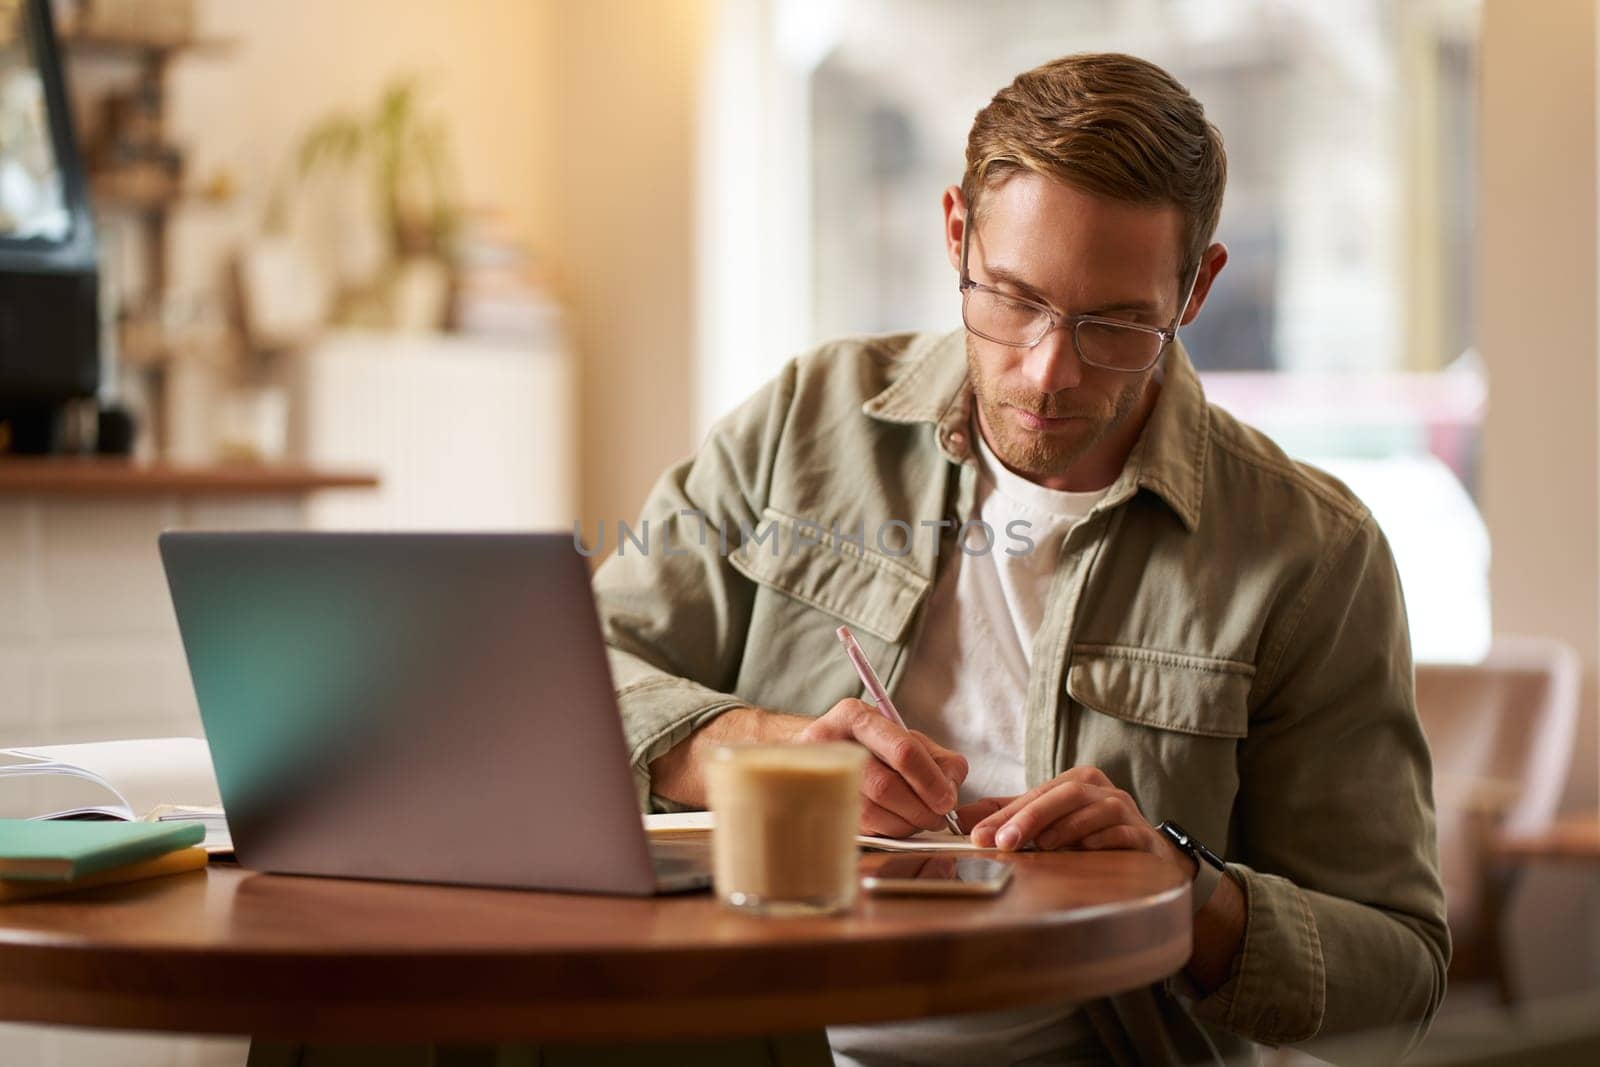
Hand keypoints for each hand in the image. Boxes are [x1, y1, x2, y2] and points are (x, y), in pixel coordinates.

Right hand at [791, 698, 967, 836]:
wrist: (813, 754)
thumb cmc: (868, 745)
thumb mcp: (904, 737)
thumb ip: (938, 759)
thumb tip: (950, 790)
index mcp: (855, 716)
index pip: (903, 750)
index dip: (930, 780)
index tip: (947, 801)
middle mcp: (830, 742)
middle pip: (885, 786)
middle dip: (919, 808)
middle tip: (938, 817)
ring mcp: (819, 775)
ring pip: (872, 812)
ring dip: (905, 824)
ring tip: (918, 819)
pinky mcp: (818, 804)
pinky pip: (861, 827)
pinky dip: (887, 830)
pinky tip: (895, 822)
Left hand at [957, 766, 1194, 878]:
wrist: (1148, 857)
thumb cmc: (1091, 837)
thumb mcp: (1048, 823)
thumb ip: (1009, 817)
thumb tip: (962, 817)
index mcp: (1078, 782)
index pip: (1037, 793)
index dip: (1006, 814)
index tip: (979, 835)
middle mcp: (1103, 791)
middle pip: (1065, 795)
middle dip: (1030, 817)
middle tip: (1003, 841)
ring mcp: (1126, 811)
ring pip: (1095, 810)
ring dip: (1064, 828)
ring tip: (1040, 846)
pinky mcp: (1144, 836)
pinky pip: (1123, 833)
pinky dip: (1101, 840)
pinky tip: (1083, 851)